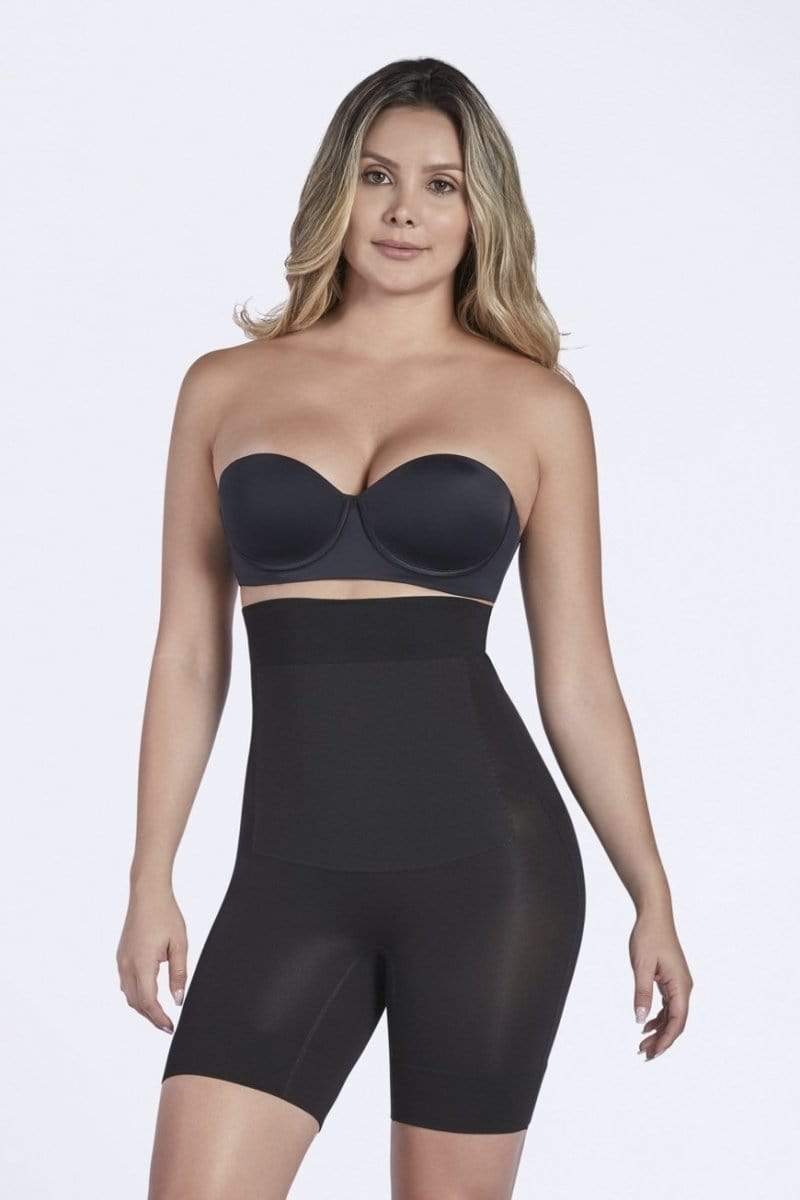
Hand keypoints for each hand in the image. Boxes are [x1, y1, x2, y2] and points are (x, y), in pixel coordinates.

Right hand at [116, 886, 187, 1032]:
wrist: (147, 893)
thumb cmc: (166, 915)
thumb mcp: (180, 944)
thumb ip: (179, 974)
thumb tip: (178, 1000)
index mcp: (142, 963)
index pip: (148, 1002)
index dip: (159, 1019)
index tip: (171, 1028)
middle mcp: (127, 964)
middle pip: (136, 1002)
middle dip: (151, 1017)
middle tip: (167, 1025)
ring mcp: (121, 960)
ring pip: (129, 994)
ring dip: (143, 1006)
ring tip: (160, 1013)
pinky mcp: (121, 955)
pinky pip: (126, 982)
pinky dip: (137, 994)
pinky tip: (149, 994)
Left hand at [629, 906, 691, 1060]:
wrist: (654, 915)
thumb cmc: (648, 936)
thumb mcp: (641, 966)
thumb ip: (642, 993)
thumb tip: (640, 1020)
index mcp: (681, 985)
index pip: (677, 1021)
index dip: (666, 1040)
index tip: (654, 1053)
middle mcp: (684, 987)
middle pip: (676, 1022)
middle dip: (662, 1040)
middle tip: (644, 1055)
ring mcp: (679, 984)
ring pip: (672, 1015)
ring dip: (659, 1031)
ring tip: (643, 1044)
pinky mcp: (672, 980)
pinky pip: (668, 1005)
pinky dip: (658, 1018)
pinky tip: (646, 1025)